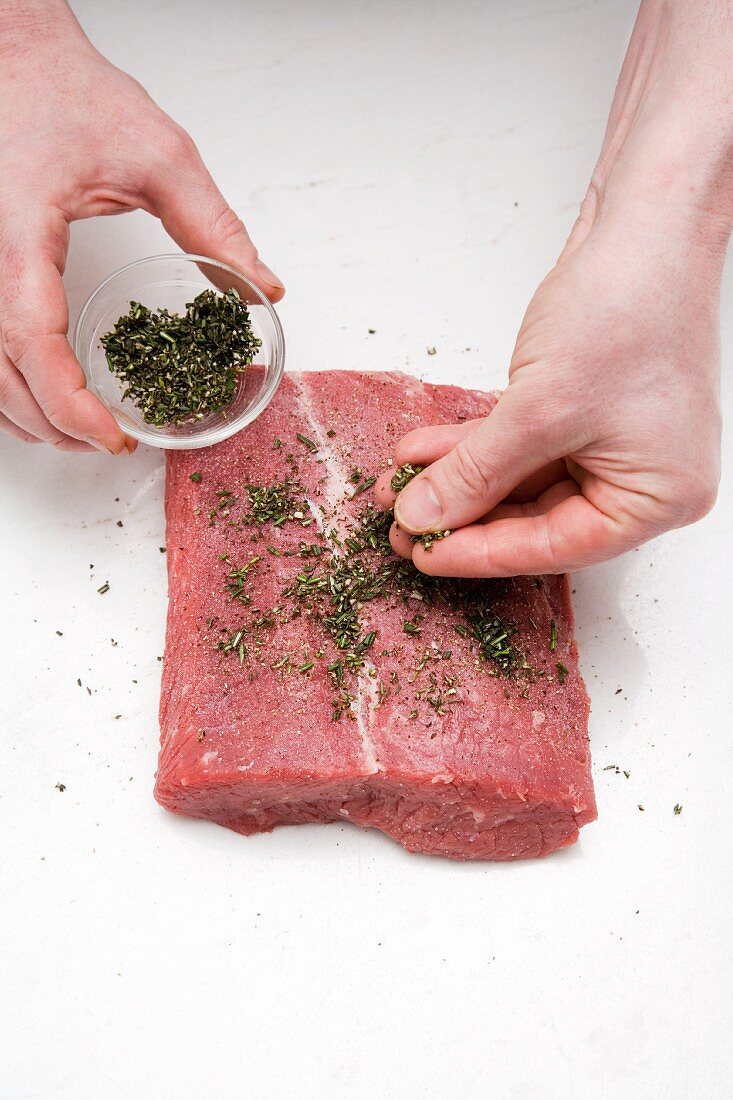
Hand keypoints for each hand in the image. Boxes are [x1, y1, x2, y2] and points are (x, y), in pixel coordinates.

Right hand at [0, 3, 282, 452]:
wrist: (13, 57)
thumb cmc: (69, 94)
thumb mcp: (158, 154)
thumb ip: (214, 225)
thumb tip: (262, 288)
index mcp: (19, 233)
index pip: (34, 342)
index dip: (71, 405)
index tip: (115, 438)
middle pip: (1, 371)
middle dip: (53, 423)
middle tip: (109, 444)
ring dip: (24, 412)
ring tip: (79, 433)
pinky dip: (6, 382)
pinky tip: (40, 398)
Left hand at [376, 214, 722, 575]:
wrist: (646, 228)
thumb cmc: (628, 310)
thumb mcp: (538, 410)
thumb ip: (476, 473)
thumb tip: (423, 517)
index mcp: (657, 498)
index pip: (554, 547)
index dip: (480, 554)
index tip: (423, 555)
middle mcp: (640, 479)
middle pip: (533, 518)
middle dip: (460, 514)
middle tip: (399, 523)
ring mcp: (612, 444)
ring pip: (519, 480)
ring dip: (457, 479)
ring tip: (396, 486)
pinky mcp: (584, 411)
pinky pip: (520, 445)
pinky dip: (473, 446)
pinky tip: (421, 451)